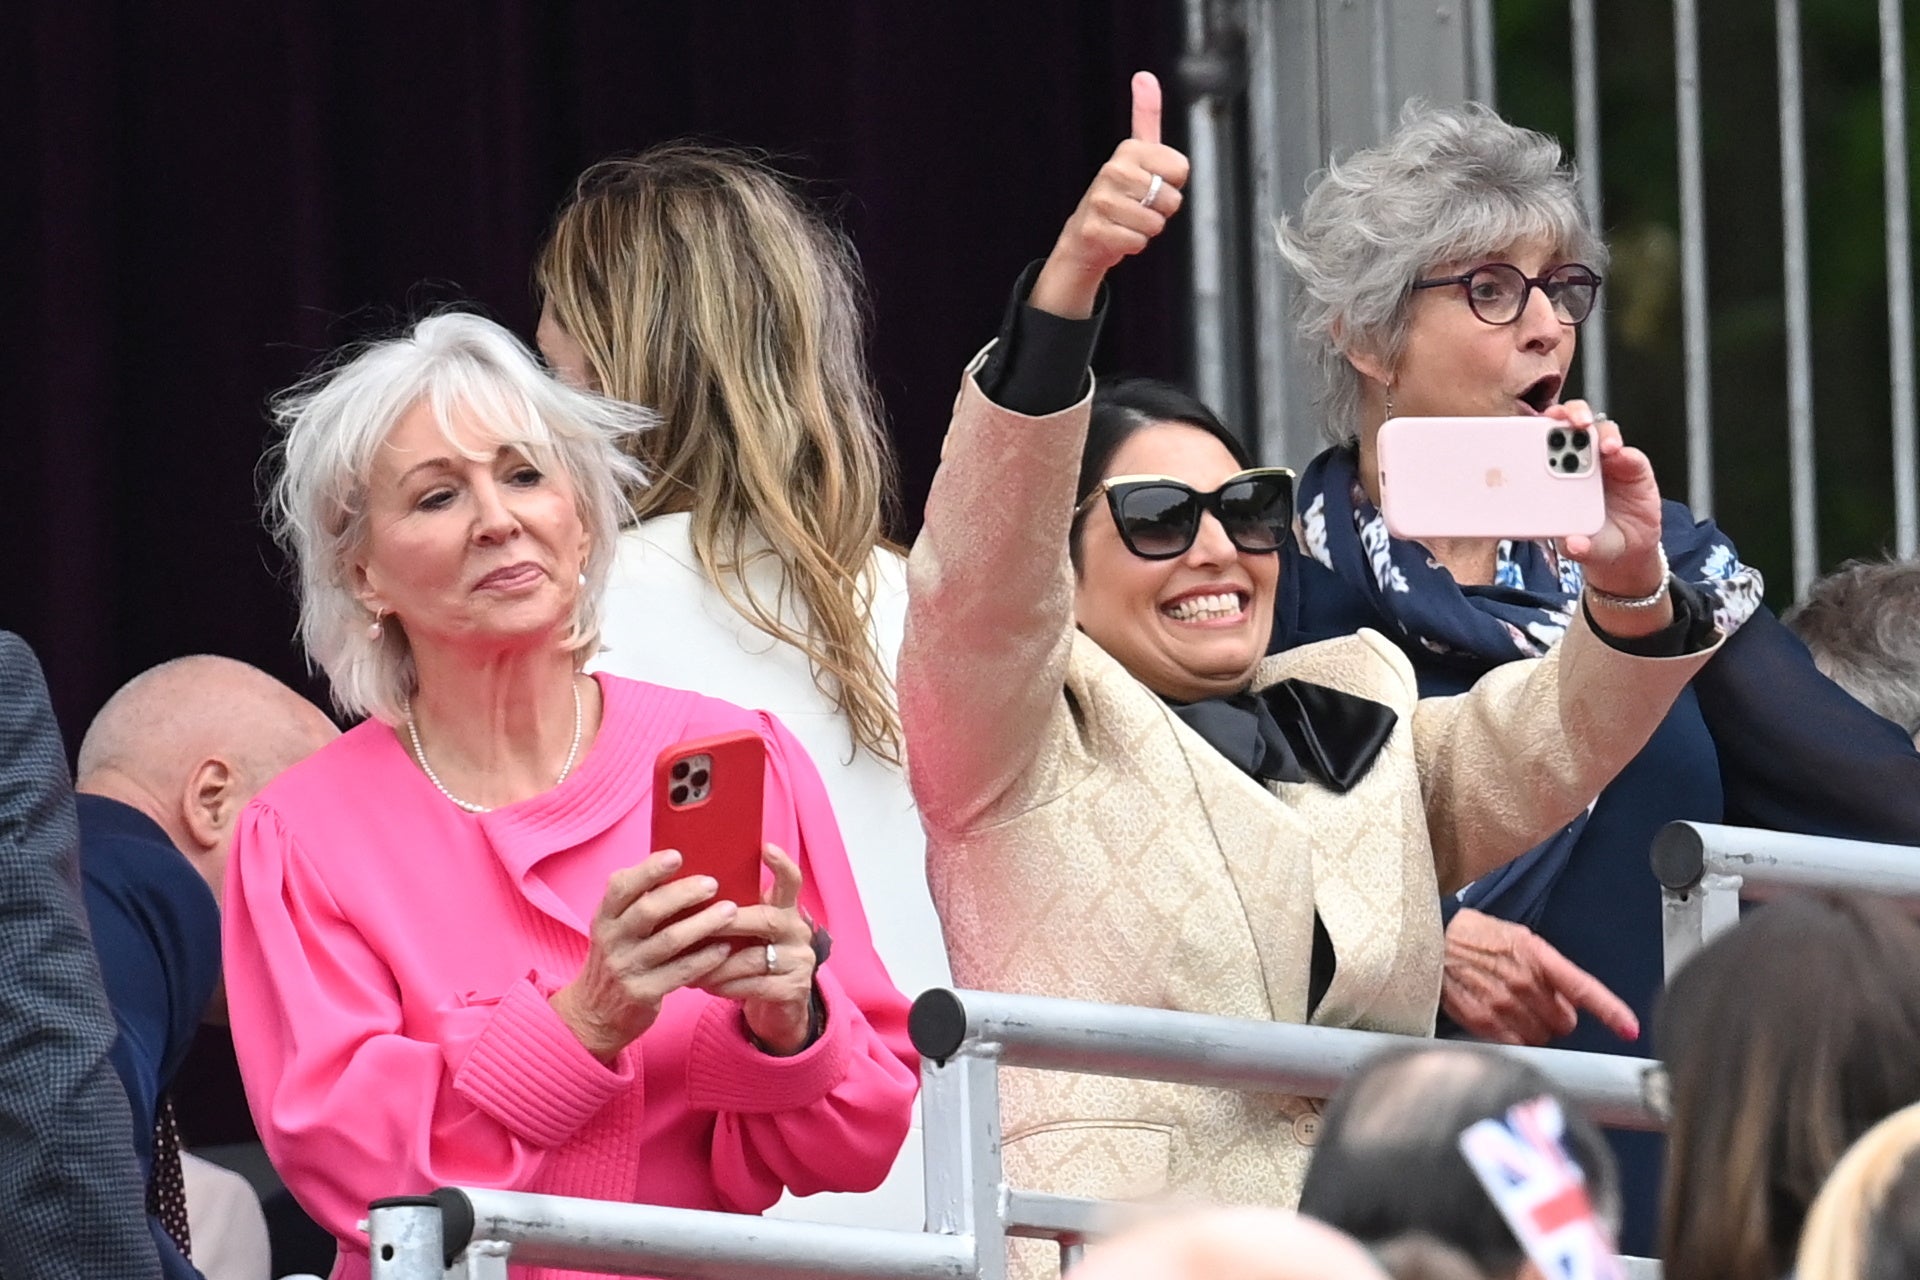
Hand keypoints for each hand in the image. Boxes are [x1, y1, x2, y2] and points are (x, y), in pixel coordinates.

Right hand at [550, 849, 738, 1062]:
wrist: (594, 1013)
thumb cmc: (617, 958)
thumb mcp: (615, 929)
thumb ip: (638, 902)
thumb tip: (680, 864)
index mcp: (605, 917)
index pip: (620, 887)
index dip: (648, 869)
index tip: (677, 856)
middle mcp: (612, 940)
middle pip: (648, 910)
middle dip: (683, 893)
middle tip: (713, 883)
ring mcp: (626, 968)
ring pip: (669, 941)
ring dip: (704, 924)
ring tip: (730, 911)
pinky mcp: (643, 994)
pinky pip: (680, 972)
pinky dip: (705, 958)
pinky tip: (725, 948)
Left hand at [692, 844, 817, 1054]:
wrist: (777, 1007)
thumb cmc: (750, 959)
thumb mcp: (747, 932)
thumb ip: (731, 911)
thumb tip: (686, 887)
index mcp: (786, 910)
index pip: (791, 881)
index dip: (781, 864)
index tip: (766, 847)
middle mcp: (798, 931)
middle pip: (766, 919)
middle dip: (729, 921)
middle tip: (698, 923)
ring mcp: (800, 961)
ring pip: (754, 957)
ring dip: (716, 961)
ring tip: (687, 962)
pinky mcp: (794, 989)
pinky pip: (753, 985)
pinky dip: (725, 985)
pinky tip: (703, 984)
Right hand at [1029, 71, 1190, 318]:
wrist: (1086, 234)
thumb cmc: (1121, 193)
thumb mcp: (1136, 152)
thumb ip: (1145, 116)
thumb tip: (1145, 75)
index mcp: (1128, 150)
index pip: (1181, 170)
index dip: (1172, 183)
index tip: (1151, 182)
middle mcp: (1112, 171)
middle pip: (1172, 199)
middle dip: (1161, 209)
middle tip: (1139, 206)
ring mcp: (1101, 201)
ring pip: (1156, 223)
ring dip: (1148, 229)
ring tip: (1128, 221)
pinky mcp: (1096, 229)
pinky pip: (1138, 242)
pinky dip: (1133, 245)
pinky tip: (1118, 235)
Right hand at [1440, 908, 1638, 1046]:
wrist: (1430, 942)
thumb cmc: (1476, 938)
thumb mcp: (1519, 939)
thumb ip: (1549, 969)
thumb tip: (1571, 1002)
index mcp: (1537, 955)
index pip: (1583, 987)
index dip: (1610, 1011)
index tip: (1630, 1029)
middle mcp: (1523, 981)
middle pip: (1565, 1023)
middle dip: (1555, 1016)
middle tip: (1534, 1001)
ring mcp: (1503, 1003)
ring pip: (1542, 1037)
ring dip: (1534, 1028)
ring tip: (1511, 1007)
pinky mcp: (1483, 1021)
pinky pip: (1516, 1044)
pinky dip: (1515, 1038)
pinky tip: (1500, 1019)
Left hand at [1553, 401, 1666, 599]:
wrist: (1628, 547)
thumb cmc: (1595, 539)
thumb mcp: (1584, 547)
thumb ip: (1577, 545)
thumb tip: (1573, 544)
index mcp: (1554, 474)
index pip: (1542, 441)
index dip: (1537, 429)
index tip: (1533, 428)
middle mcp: (1580, 460)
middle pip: (1573, 424)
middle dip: (1570, 415)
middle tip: (1572, 422)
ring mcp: (1607, 461)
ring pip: (1602, 432)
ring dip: (1600, 434)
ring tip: (1603, 446)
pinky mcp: (1633, 467)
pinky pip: (1630, 454)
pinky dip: (1624, 453)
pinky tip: (1620, 456)